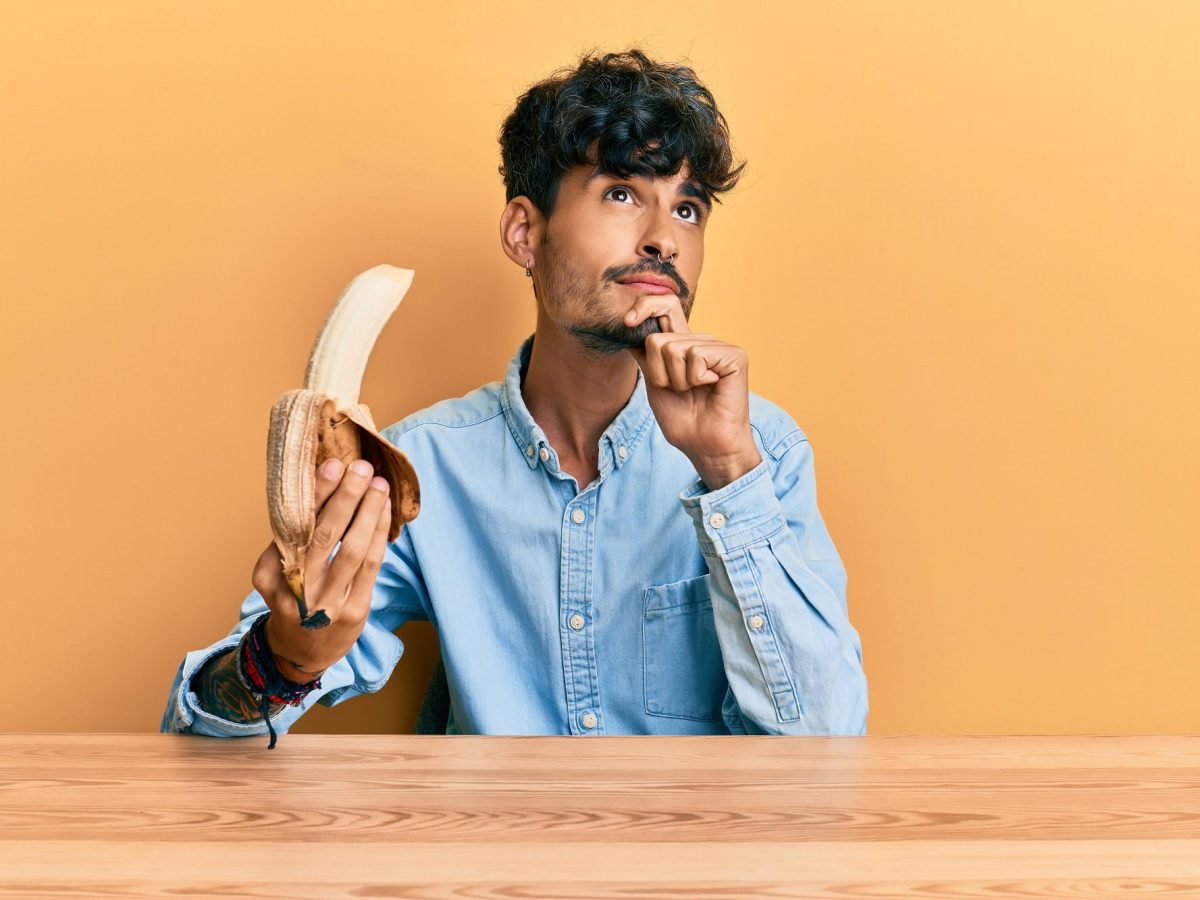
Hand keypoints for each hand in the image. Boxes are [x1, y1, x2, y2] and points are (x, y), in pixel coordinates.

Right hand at [250, 458, 392, 681]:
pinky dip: (379, 535)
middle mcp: (296, 591)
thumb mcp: (280, 571)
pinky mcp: (355, 611)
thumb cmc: (293, 597)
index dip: (317, 494)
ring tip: (379, 485)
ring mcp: (326, 605)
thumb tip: (325, 484)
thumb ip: (295, 537)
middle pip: (324, 536)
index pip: (296, 527)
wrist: (301, 651)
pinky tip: (384, 512)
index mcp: (271, 574)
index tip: (332, 465)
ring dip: (369, 513)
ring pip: (353, 550)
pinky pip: (371, 566)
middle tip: (362, 468)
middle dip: (347, 497)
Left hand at [625, 293, 761, 489]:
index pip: (664, 307)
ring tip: (695, 392)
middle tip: (676, 389)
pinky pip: (696, 355)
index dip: (644, 306)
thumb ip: (646, 356)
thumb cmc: (685, 421)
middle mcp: (702, 341)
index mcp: (684, 345)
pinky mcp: (734, 355)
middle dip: (657, 371)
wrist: (707, 447)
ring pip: (673, 348)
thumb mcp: (655, 384)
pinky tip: (711, 388)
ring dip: (677, 380)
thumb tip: (628, 327)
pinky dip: (696, 379)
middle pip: (658, 336)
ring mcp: (719, 346)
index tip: (628, 322)